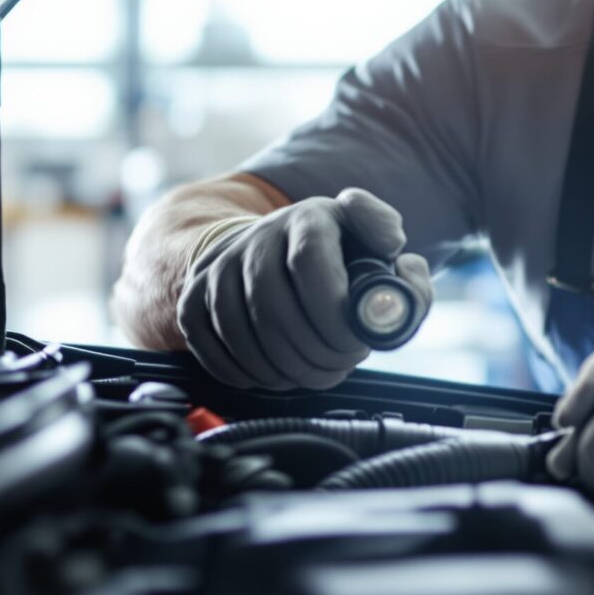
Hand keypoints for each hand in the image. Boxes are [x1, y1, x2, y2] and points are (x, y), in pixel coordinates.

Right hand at [177, 187, 431, 389]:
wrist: (265, 249)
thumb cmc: (333, 257)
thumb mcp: (375, 249)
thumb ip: (402, 264)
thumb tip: (400, 269)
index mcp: (307, 219)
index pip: (310, 262)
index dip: (334, 314)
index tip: (356, 342)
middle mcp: (255, 239)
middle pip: (274, 308)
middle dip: (316, 354)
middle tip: (341, 366)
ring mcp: (216, 270)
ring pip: (243, 335)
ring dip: (285, 371)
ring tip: (316, 373)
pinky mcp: (191, 301)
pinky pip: (214, 351)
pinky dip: (250, 375)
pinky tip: (279, 373)